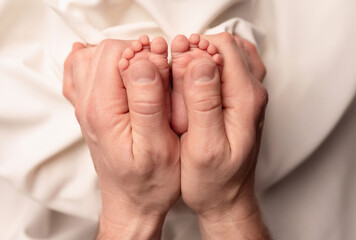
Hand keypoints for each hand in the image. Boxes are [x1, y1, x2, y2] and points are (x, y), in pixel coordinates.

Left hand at [63, 39, 179, 238]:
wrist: (132, 203)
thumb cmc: (150, 182)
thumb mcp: (158, 147)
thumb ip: (149, 102)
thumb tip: (143, 63)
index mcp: (103, 111)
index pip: (114, 53)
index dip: (144, 52)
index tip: (164, 66)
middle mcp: (88, 106)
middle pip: (102, 51)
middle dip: (135, 52)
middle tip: (159, 69)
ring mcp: (85, 108)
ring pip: (90, 59)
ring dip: (119, 57)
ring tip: (142, 71)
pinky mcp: (90, 112)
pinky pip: (79, 76)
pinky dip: (93, 64)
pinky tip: (108, 69)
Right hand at [177, 33, 268, 238]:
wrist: (227, 198)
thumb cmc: (214, 180)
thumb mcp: (204, 147)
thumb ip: (203, 103)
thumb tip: (198, 63)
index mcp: (246, 99)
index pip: (223, 49)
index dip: (193, 49)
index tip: (171, 63)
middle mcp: (253, 93)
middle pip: (226, 46)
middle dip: (195, 50)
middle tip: (172, 69)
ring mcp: (249, 95)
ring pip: (227, 54)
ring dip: (201, 56)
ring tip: (181, 73)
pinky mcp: (241, 100)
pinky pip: (228, 68)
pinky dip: (208, 65)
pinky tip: (193, 80)